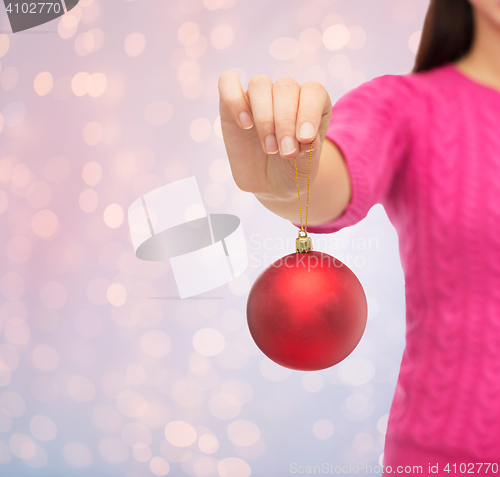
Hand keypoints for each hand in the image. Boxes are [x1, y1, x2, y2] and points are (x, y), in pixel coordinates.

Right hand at [218, 72, 331, 199]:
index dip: (309, 112)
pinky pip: (227, 83)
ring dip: (265, 117)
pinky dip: (234, 99)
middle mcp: (286, 93)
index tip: (304, 139)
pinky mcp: (231, 104)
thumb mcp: (306, 167)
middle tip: (285, 153)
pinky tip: (245, 125)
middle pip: (285, 87)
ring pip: (260, 84)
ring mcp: (259, 97)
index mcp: (313, 102)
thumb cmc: (293, 170)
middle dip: (285, 122)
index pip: (313, 92)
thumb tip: (307, 138)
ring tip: (268, 148)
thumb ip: (310, 151)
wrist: (270, 184)